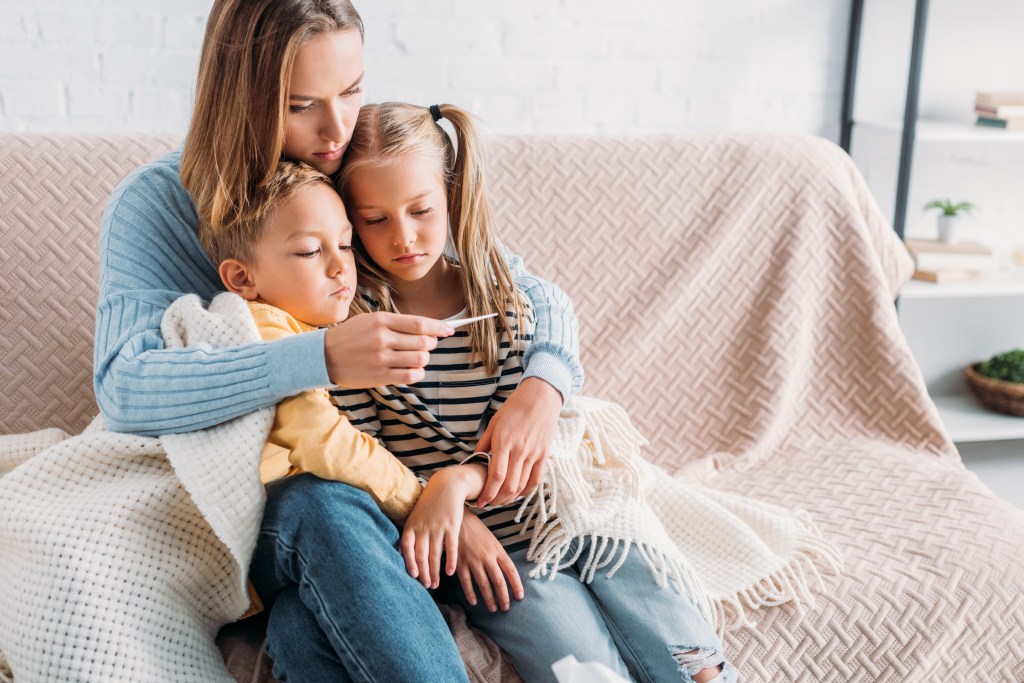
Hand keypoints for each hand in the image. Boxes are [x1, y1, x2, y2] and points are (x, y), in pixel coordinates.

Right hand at [324, 312, 453, 387]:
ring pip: (420, 359)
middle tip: (426, 345)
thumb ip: (396, 324)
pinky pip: (411, 376)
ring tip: (416, 357)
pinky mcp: (380, 376)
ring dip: (424, 359)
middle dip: (431, 344)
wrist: (323, 356)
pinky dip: (418, 373)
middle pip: (423, 342)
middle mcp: (382, 338)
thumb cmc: (351, 337)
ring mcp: (381, 358)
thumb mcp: (370, 321)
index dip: (438, 327)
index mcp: (381, 321)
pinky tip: (412, 370)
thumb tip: (427, 329)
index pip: (419, 323)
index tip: (449, 330)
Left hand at [400, 465, 485, 589]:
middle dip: (423, 573)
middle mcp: (423, 527)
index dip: (409, 563)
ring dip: (435, 572)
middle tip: (427, 586)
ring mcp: (437, 527)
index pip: (406, 548)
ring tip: (436, 584)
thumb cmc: (429, 504)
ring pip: (435, 555)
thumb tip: (401, 553)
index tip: (412, 576)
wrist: (447, 485)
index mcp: (412, 525)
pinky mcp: (452, 526)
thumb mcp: (415, 516)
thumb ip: (410, 533)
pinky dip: (450, 561)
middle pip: (421, 555)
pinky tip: (451, 572)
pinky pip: (451, 548)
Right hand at [456, 513, 523, 612]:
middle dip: (503, 597)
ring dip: (489, 599)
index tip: (520, 596)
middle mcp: (487, 557)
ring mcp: (473, 561)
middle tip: (506, 608)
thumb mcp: (492, 539)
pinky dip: (470, 593)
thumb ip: (498, 555)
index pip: (511, 571)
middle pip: (499, 581)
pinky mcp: (460, 563)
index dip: (516, 585)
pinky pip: (466, 582)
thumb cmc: (476, 529)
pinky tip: (474, 602)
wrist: (458, 520)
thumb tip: (505, 572)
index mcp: (498, 550)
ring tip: (493, 609)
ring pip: (484, 584)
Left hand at [475, 377, 561, 507]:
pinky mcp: (544, 455)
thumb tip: (475, 459)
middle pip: (509, 486)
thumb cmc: (515, 408)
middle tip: (489, 503)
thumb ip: (484, 443)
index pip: (496, 475)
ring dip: (510, 498)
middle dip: (497, 500)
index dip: (488, 493)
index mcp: (504, 441)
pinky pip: (536, 480)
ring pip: (522, 486)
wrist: (541, 397)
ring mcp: (534, 454)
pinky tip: (517, 493)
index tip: (480, 502)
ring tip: (500, 500)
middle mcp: (520, 450)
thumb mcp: (494, 422)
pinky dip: (526, 491)